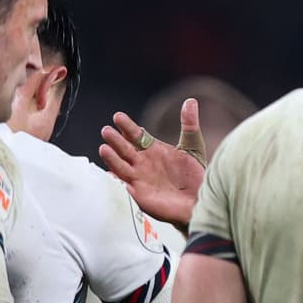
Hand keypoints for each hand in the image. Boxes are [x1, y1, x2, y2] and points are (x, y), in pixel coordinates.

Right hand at [99, 100, 206, 229]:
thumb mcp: (192, 147)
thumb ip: (189, 125)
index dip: (127, 126)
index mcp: (152, 149)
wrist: (198, 201)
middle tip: (107, 130)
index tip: (118, 116)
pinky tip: (110, 174)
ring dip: (112, 158)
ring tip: (104, 148)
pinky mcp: (138, 194)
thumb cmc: (194, 175)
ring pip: (120, 165)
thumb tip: (191, 101)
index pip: (135, 134)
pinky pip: (123, 186)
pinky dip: (116, 181)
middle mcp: (141, 162)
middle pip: (124, 148)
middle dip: (115, 140)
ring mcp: (138, 178)